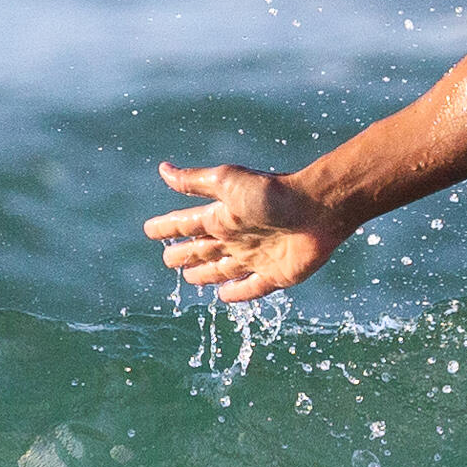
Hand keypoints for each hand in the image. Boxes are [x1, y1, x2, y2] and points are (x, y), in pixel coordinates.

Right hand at [145, 161, 352, 300]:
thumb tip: (163, 169)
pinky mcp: (276, 275)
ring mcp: (256, 257)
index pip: (186, 224)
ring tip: (190, 279)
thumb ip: (195, 182)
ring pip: (222, 270)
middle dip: (183, 255)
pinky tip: (225, 297)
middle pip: (202, 250)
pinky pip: (252, 288)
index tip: (149, 230)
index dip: (167, 227)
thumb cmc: (272, 192)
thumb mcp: (227, 183)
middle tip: (167, 260)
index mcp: (222, 215)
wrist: (318, 208)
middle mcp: (236, 236)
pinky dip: (237, 293)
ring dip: (205, 275)